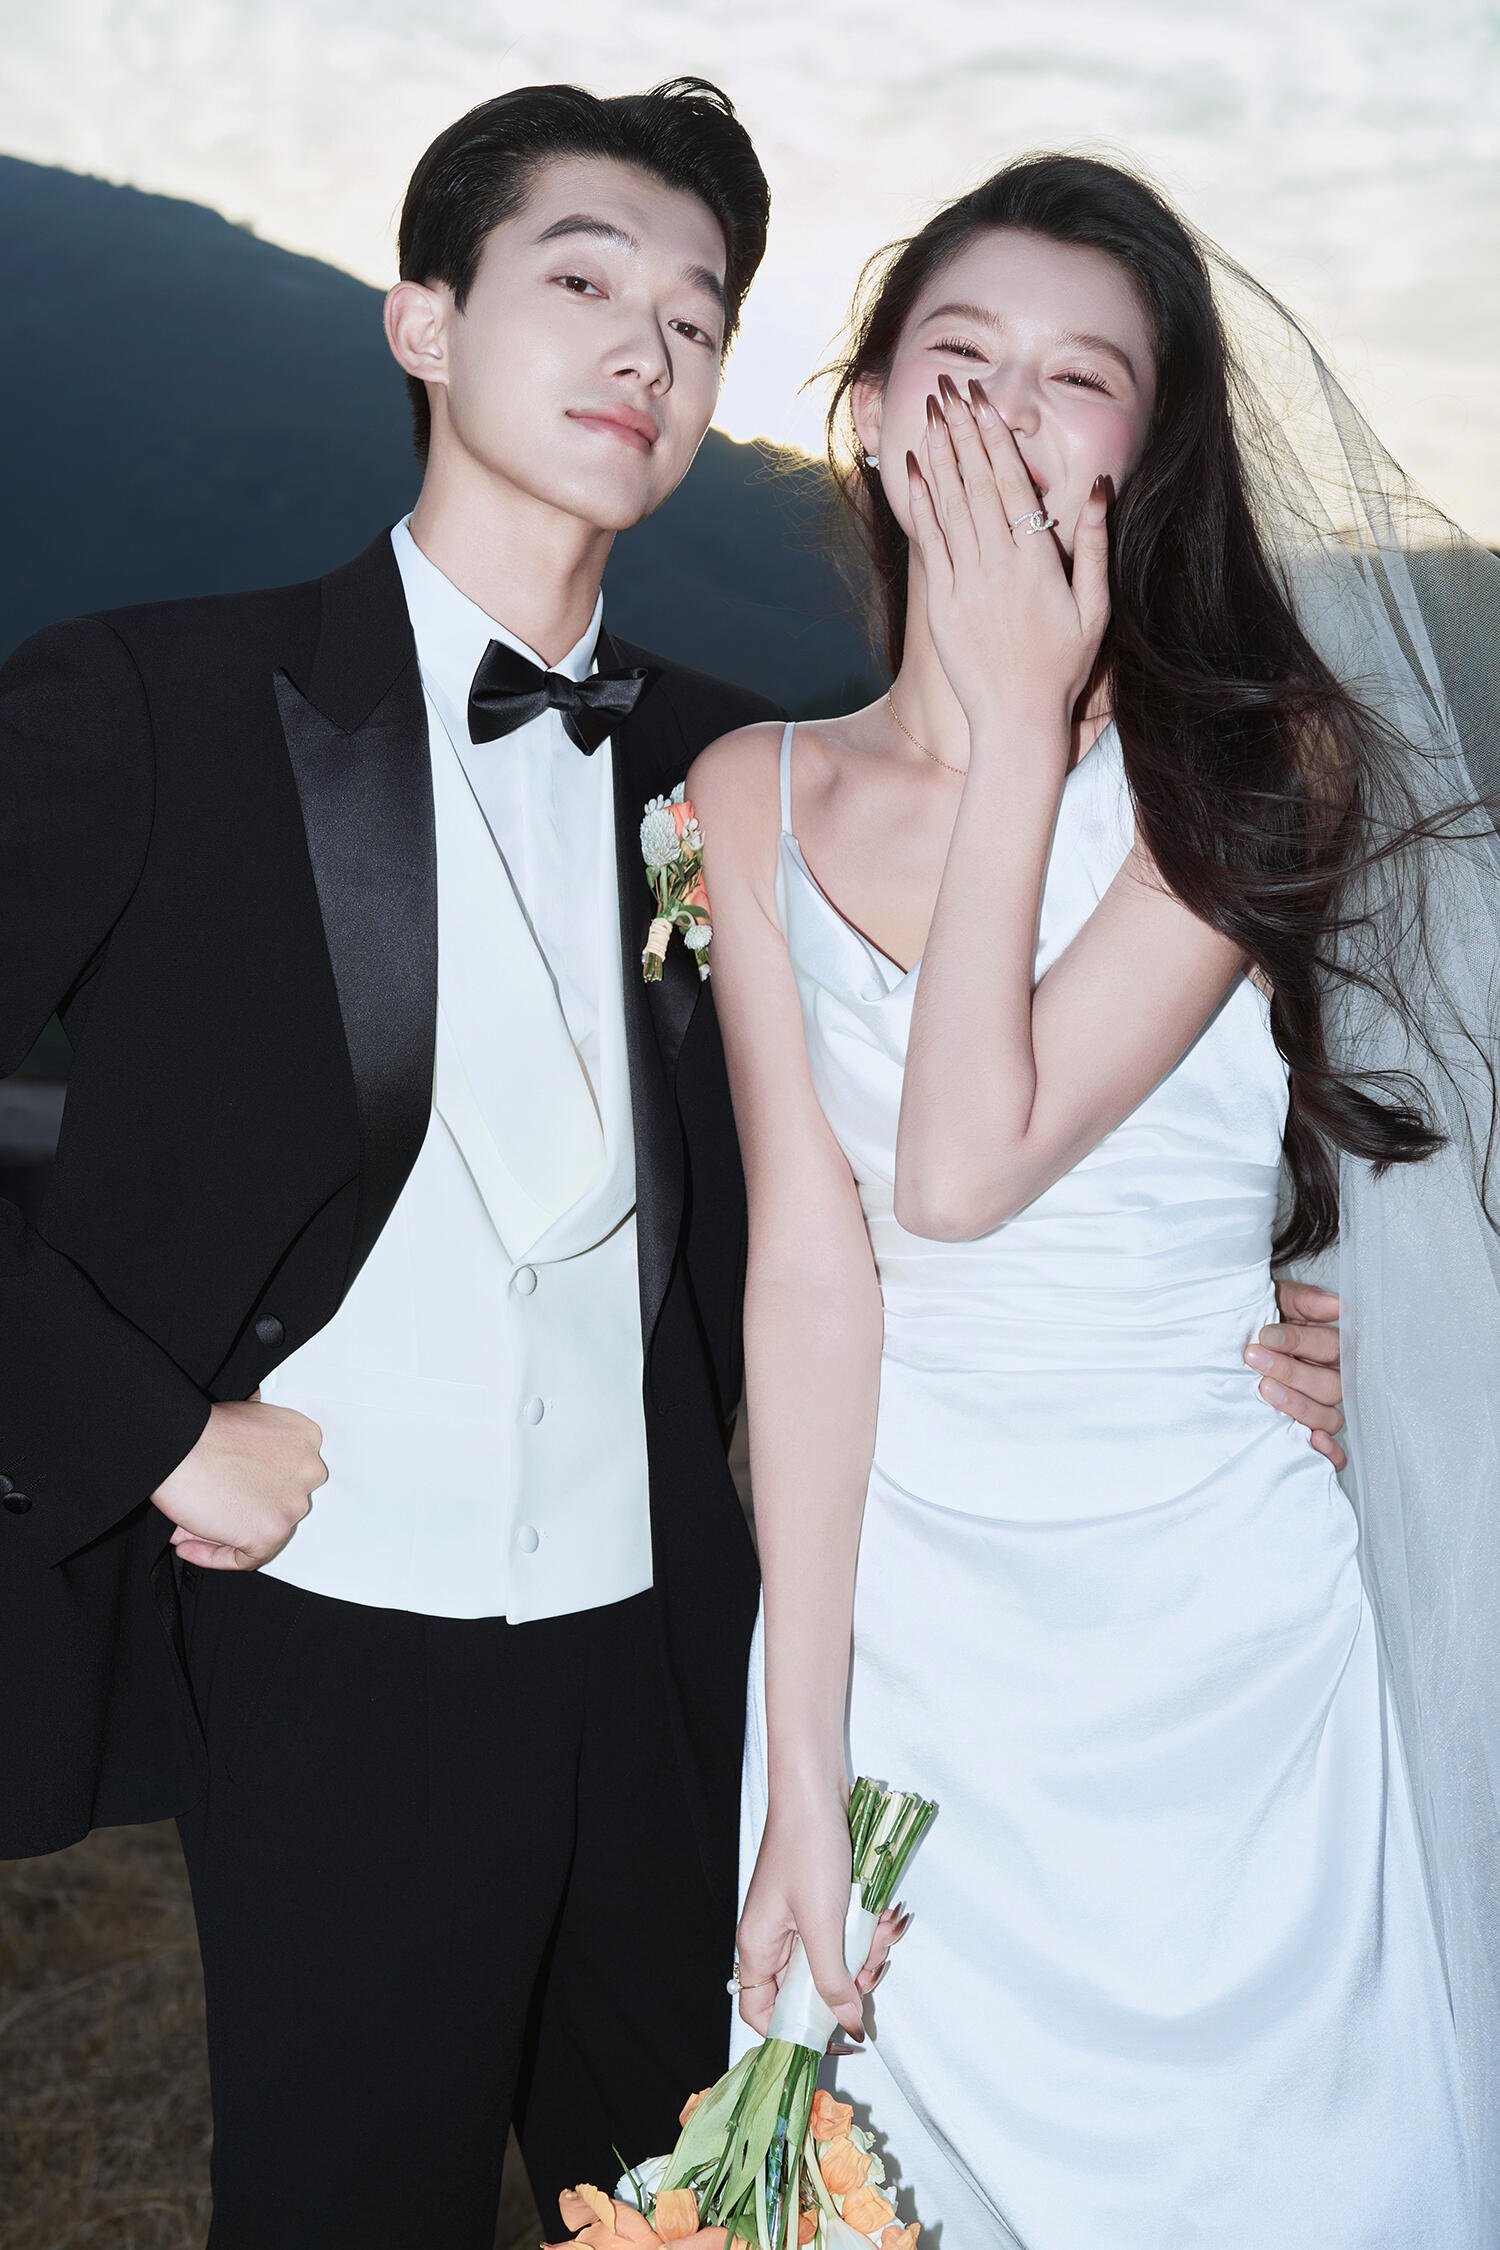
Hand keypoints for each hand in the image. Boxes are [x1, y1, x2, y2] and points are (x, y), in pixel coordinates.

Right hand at [151, 1391, 326, 1568]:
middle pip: (276, 1502)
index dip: (255, 1484)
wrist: (177, 1443)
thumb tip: (243, 1470)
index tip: (231, 1488)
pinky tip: (187, 1546)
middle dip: (239, 1509)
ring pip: (261, 1531)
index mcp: (305, 1437)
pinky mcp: (271, 1533)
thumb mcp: (246, 1419)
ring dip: (223, 1533)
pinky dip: (212, 1556)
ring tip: (187, 1529)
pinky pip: (244, 1558)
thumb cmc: (201, 1431)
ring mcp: (292, 1504)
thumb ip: (257, 1445)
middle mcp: (308, 1471)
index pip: (287, 1471)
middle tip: (207, 1510)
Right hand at [734, 1788, 906, 2046]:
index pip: (764, 2016)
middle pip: (811, 1992)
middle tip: (873, 1966)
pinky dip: (867, 1930)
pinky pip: (845, 1936)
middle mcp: (775, 1942)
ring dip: (865, 1953)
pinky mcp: (821, 1905)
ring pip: (835, 1964)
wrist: (817, 1791)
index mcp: (759, 1950)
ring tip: (886, 1928)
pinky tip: (886, 1915)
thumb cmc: (808, 1852)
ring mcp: (798, 1923)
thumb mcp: (822, 1924)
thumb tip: (847, 2027)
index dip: (797, 2035)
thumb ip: (833, 1981)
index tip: (838, 2038)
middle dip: (850, 1983)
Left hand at [906, 375, 1110, 731]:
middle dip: (960, 431)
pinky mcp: (942, 602)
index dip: (993, 437)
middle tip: (948, 388)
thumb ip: (1093, 545)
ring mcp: (965, 582)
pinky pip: (930, 542)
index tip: (982, 401)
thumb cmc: (1062, 666)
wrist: (1016, 719)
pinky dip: (921, 503)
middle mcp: (996, 564)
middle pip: (975, 483)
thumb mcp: (1095, 608)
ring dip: (938, 455)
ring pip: (948, 505)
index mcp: (1036, 561)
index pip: (1011, 483)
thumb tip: (1099, 488)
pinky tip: (914, 470)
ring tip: (928, 414)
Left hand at [1245, 1281, 1345, 1471]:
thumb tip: (1336, 1305)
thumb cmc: (1258, 1320)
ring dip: (1299, 1405)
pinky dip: (1329, 1452)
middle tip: (1254, 1358)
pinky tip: (1311, 1441)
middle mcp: (1331, 1378)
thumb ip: (1304, 1300)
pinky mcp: (1311, 1435)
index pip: (1331, 1346)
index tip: (1265, 1336)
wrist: (1226, 1339)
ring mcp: (1321, 1408)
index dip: (1301, 1342)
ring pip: (1329, 1416)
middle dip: (1291, 1372)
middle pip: (1330, 1384)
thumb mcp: (1276, 1300)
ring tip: (1265, 1390)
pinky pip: (1334, 1454)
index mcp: (1328, 1347)